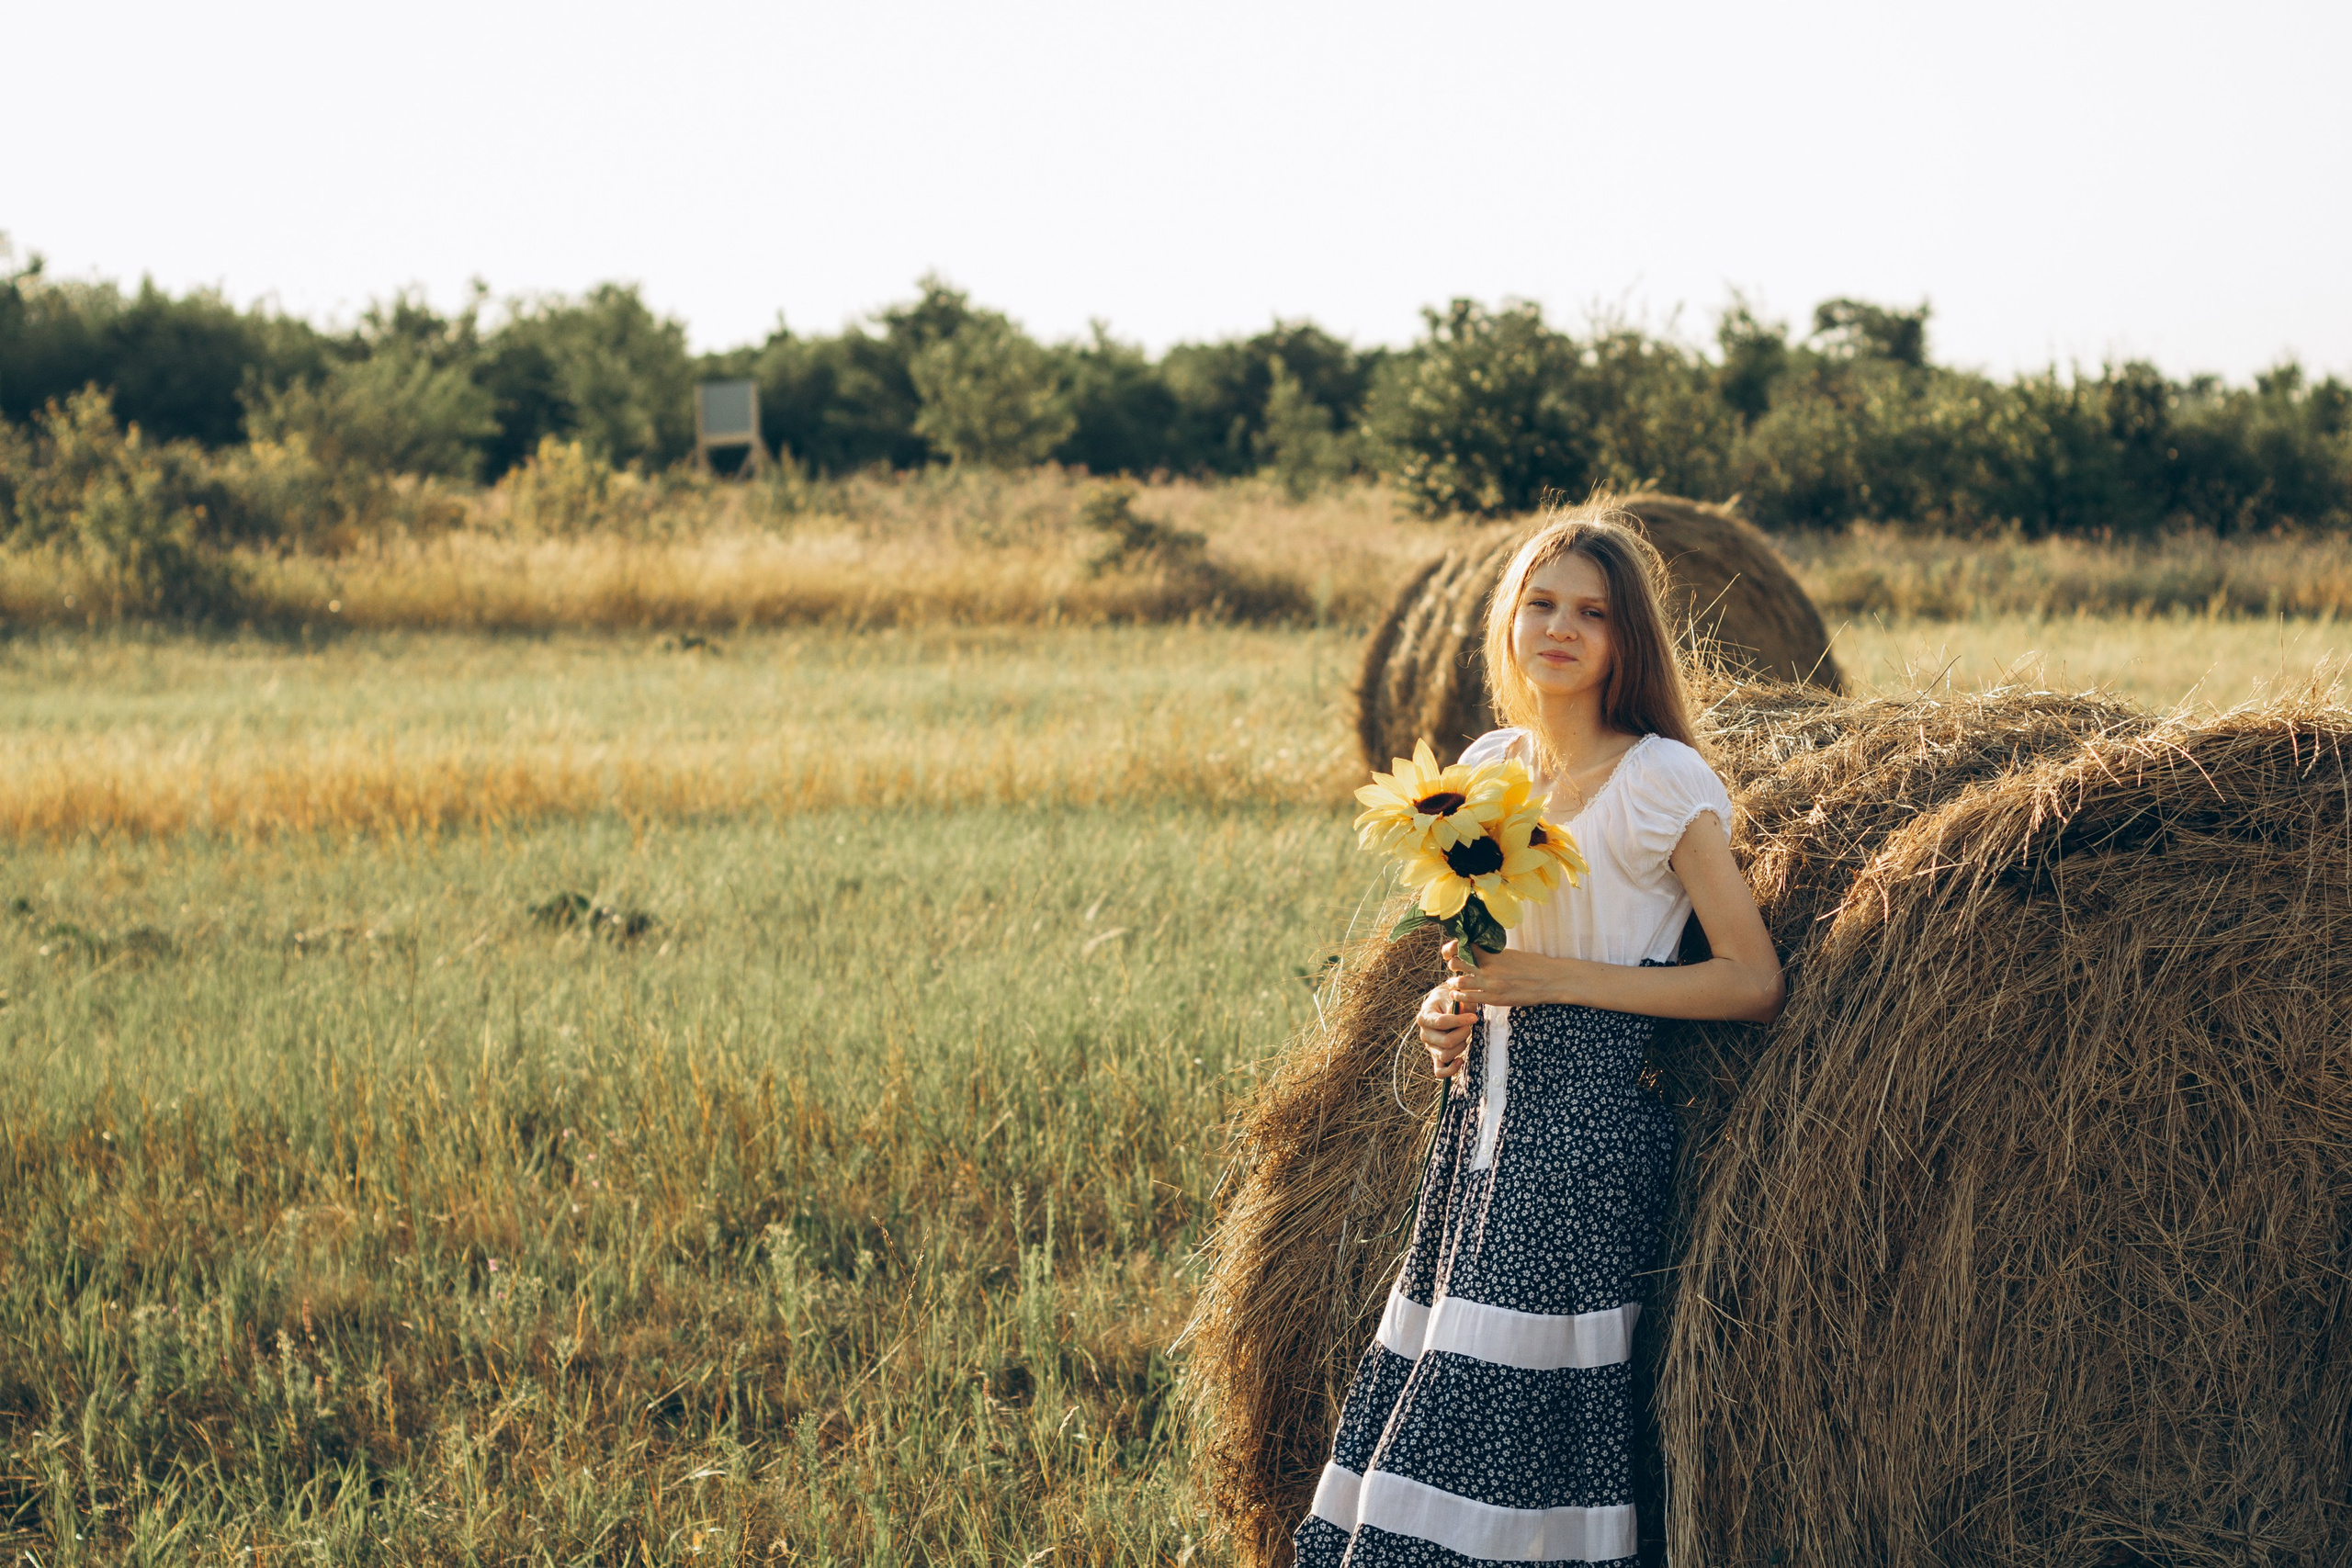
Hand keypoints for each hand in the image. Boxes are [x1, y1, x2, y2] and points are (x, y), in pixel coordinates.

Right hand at [1416, 975, 1473, 1078]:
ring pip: (1445, 1056)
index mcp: (1425, 1016)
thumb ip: (1457, 1001)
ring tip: (1466, 1036)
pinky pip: (1440, 1072)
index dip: (1460, 1021)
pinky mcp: (1436, 1057)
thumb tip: (1462, 1009)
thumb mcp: (1453, 994)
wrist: (1444, 1004)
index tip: (1474, 1017)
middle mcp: (1424, 1033)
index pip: (1441, 1023)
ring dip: (1461, 1047)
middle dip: (1463, 1034)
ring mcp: (1430, 1047)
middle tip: (1470, 1026)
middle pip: (1445, 1042)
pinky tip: (1461, 1060)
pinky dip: (1451, 1069)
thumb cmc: (1451, 998)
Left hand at [1445, 941, 1565, 1009]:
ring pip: (1459, 982)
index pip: (1464, 946)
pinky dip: (1460, 996)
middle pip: (1457, 964)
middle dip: (1452, 965)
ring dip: (1453, 983)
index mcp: (1492, 953)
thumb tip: (1479, 953)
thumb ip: (1493, 954)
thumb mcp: (1510, 954)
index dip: (1454, 948)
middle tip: (1454, 968)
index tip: (1452, 952)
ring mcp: (1490, 984)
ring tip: (1453, 984)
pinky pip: (1469, 998)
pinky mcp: (1494, 999)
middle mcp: (1488, 967)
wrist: (1549, 980)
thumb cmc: (1533, 964)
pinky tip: (1458, 995)